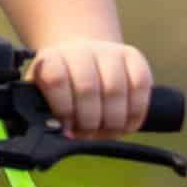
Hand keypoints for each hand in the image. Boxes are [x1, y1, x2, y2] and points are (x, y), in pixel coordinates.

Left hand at [25, 39, 152, 138]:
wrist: (83, 63)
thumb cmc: (63, 92)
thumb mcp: (47, 100)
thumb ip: (51, 117)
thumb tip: (67, 135)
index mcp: (52, 59)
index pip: (56, 79)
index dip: (64, 108)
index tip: (67, 125)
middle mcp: (80, 50)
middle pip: (87, 88)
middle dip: (89, 120)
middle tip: (88, 132)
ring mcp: (109, 51)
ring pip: (115, 89)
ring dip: (112, 120)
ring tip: (107, 131)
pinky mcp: (133, 57)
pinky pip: (140, 85)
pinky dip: (135, 112)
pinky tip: (126, 124)